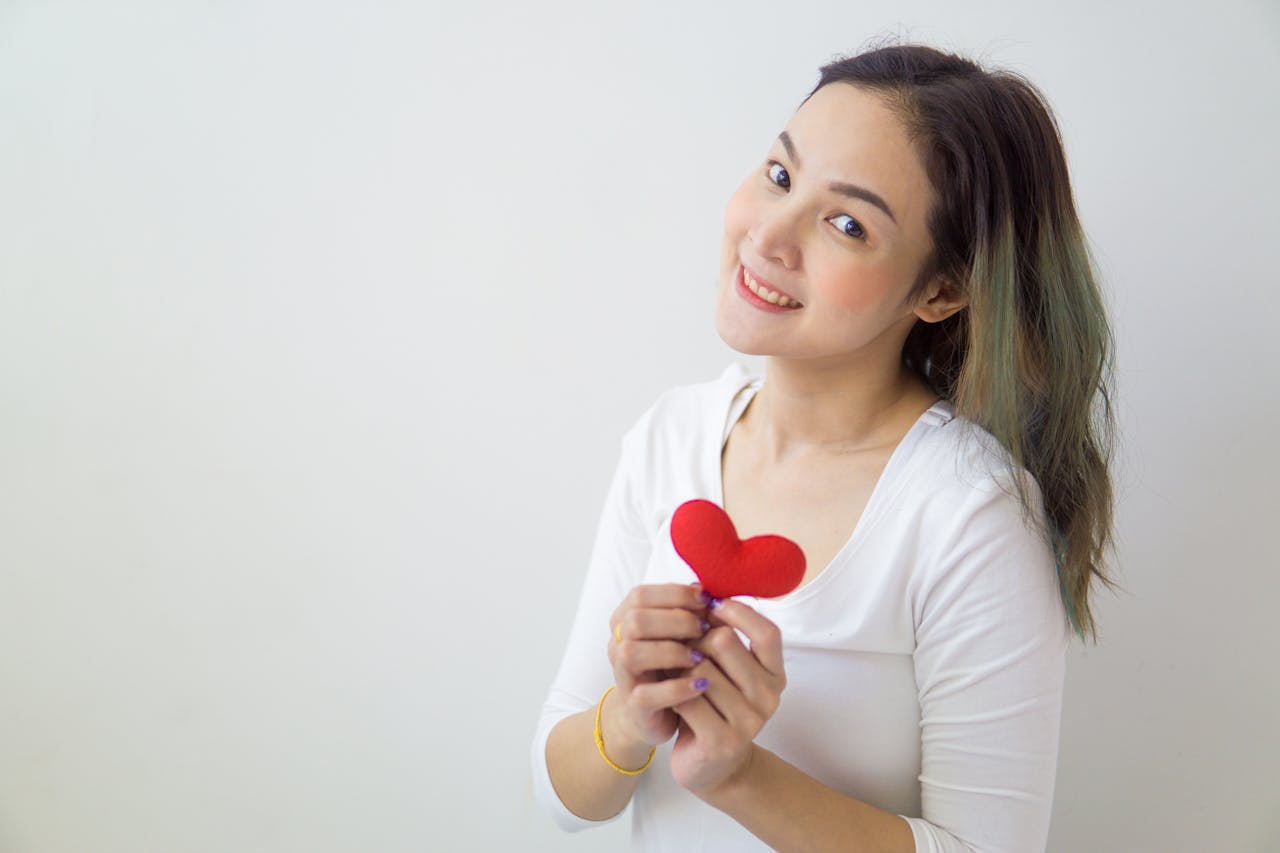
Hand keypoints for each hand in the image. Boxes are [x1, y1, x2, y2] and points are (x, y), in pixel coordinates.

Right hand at [606, 583, 713, 748]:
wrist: (653, 714)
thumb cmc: (671, 665)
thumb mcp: (679, 634)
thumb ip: (689, 612)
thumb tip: (708, 592)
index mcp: (625, 620)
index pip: (640, 595)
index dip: (675, 594)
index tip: (706, 600)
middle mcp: (618, 645)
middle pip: (635, 620)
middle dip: (675, 620)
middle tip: (704, 629)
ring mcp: (623, 676)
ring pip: (632, 653)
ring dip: (672, 651)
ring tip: (700, 657)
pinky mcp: (635, 706)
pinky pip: (647, 695)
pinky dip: (677, 688)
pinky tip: (701, 684)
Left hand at [668, 597, 786, 797]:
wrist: (711, 766)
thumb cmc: (715, 705)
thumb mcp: (727, 669)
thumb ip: (723, 635)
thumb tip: (702, 590)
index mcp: (776, 675)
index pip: (767, 632)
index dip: (738, 613)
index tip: (711, 606)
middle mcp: (769, 698)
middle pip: (725, 642)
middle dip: (695, 638)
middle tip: (681, 646)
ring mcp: (749, 722)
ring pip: (701, 669)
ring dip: (679, 667)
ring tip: (672, 672)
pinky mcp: (723, 741)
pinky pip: (688, 699)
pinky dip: (672, 692)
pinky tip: (669, 695)